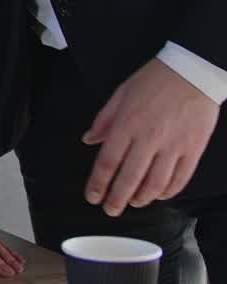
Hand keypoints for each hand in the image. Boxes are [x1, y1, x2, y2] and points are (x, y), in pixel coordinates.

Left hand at [82, 58, 220, 214]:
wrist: (190, 73)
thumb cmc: (153, 81)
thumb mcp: (120, 94)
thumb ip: (103, 119)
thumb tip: (88, 140)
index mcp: (126, 124)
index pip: (108, 161)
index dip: (98, 183)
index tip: (92, 196)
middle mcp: (148, 139)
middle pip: (130, 177)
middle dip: (117, 198)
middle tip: (110, 210)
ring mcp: (173, 147)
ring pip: (155, 183)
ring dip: (142, 198)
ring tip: (133, 203)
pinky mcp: (193, 151)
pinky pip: (180, 179)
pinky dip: (168, 191)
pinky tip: (159, 195)